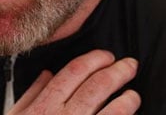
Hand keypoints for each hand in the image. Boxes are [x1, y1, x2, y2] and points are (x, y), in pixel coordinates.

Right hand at [8, 50, 140, 114]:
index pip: (75, 71)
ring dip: (128, 100)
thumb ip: (31, 94)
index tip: (107, 56)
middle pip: (98, 86)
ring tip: (134, 95)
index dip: (95, 59)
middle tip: (130, 66)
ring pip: (113, 112)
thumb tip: (47, 74)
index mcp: (45, 106)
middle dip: (118, 72)